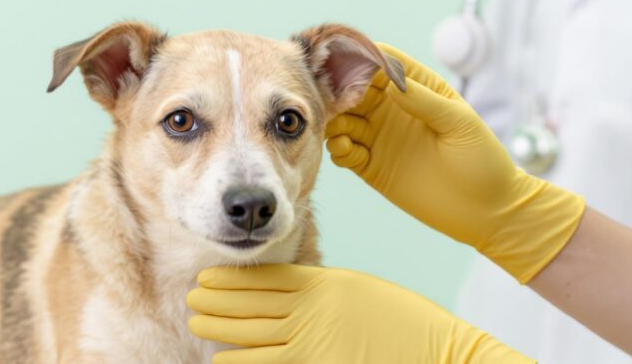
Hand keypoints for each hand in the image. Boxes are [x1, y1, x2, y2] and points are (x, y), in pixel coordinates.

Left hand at [187, 264, 531, 363]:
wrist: (438, 350)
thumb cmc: (403, 324)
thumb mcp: (357, 292)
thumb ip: (321, 291)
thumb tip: (288, 292)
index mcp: (323, 284)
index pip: (265, 278)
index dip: (232, 278)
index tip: (209, 277)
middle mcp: (312, 308)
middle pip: (251, 301)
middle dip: (218, 298)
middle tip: (193, 295)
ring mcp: (312, 339)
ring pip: (252, 330)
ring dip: (220, 325)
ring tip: (196, 320)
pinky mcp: (316, 363)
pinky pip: (268, 362)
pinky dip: (242, 359)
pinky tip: (222, 358)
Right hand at [325, 44, 584, 282]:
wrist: (486, 211)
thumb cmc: (482, 161)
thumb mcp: (460, 124)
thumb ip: (426, 102)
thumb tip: (393, 85)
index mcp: (418, 89)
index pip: (383, 64)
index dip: (364, 59)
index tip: (349, 64)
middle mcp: (394, 109)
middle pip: (354, 89)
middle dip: (339, 91)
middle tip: (334, 100)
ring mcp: (380, 137)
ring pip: (342, 119)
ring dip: (334, 120)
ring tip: (341, 128)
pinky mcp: (371, 166)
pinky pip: (343, 151)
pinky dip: (338, 147)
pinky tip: (347, 149)